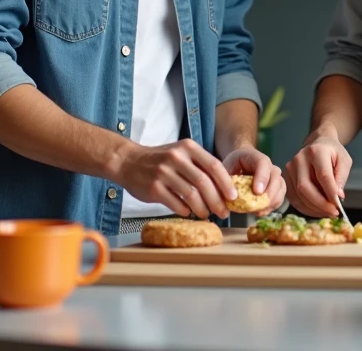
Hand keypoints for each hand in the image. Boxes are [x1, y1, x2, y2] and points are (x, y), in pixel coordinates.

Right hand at [116, 139, 235, 219]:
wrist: (128, 162)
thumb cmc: (160, 160)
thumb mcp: (180, 153)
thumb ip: (199, 166)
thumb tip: (223, 188)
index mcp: (187, 148)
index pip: (214, 166)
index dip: (226, 183)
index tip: (234, 197)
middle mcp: (176, 158)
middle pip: (204, 182)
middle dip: (217, 201)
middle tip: (223, 212)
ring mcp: (164, 172)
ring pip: (191, 195)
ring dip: (202, 209)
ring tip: (206, 214)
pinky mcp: (154, 188)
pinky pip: (176, 204)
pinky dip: (186, 211)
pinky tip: (188, 212)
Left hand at [221, 146, 285, 215]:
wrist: (241, 162)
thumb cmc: (233, 164)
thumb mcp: (226, 167)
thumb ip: (227, 179)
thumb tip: (229, 196)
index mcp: (255, 157)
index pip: (263, 164)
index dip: (262, 178)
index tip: (257, 191)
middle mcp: (269, 166)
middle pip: (276, 177)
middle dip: (270, 193)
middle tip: (260, 206)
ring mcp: (275, 176)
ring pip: (281, 188)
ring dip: (272, 202)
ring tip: (258, 211)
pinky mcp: (277, 187)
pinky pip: (280, 196)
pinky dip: (272, 206)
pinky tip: (261, 212)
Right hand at [285, 129, 351, 217]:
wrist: (318, 144)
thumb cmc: (332, 153)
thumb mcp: (344, 161)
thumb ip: (341, 177)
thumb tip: (337, 196)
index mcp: (315, 151)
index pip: (322, 175)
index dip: (330, 192)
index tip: (339, 204)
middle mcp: (299, 158)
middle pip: (305, 187)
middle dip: (320, 204)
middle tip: (334, 212)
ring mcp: (290, 169)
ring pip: (299, 195)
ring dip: (314, 208)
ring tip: (328, 212)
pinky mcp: (286, 179)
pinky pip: (294, 198)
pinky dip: (306, 208)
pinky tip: (317, 211)